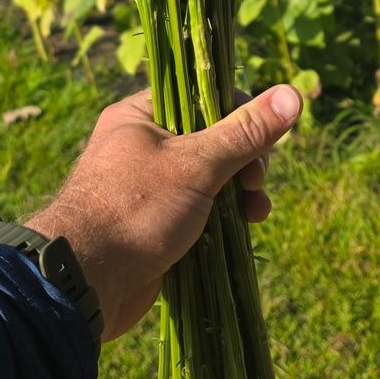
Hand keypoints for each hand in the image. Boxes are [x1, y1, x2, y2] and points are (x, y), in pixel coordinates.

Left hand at [26, 82, 302, 341]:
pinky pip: (201, 211)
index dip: (240, 113)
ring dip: (240, 193)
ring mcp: (151, 190)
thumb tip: (293, 95)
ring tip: (256, 213)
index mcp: (141, 116)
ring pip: (211, 179)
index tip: (263, 141)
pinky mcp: (157, 225)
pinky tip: (245, 229)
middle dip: (245, 161)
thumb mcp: (196, 163)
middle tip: (256, 182)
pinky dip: (225, 218)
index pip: (203, 96)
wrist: (86, 283)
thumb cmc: (136, 210)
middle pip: (213, 139)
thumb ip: (245, 132)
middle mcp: (144, 147)